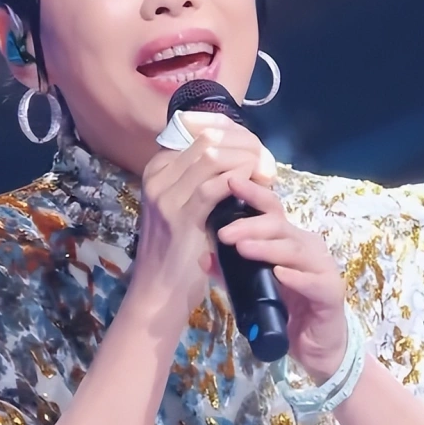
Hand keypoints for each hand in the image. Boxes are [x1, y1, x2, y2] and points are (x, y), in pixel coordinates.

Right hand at [127, 112, 277, 330]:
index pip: (201, 133)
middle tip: (265, 160)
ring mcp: (165, 195)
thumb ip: (204, 180)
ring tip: (264, 173)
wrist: (159, 292)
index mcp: (158, 169)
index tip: (256, 150)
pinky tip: (257, 189)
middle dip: (244, 145)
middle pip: (209, 139)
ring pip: (212, 156)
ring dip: (246, 160)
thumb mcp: (187, 206)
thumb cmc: (179, 250)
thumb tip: (243, 157)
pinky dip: (240, 182)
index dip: (235, 135)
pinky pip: (215, 185)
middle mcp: (157, 176)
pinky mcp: (179, 217)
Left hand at [216, 176, 347, 382]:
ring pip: (295, 250)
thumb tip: (202, 256)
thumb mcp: (251, 288)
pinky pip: (314, 281)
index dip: (251, 194)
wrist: (316, 346)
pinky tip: (280, 274)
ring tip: (244, 248)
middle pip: (280, 226)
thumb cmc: (286, 309)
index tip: (229, 183)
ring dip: (268, 248)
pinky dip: (296, 277)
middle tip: (224, 233)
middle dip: (251, 226)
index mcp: (287, 239)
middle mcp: (306, 246)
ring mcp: (322, 267)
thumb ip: (229, 272)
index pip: (269, 210)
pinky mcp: (331, 292)